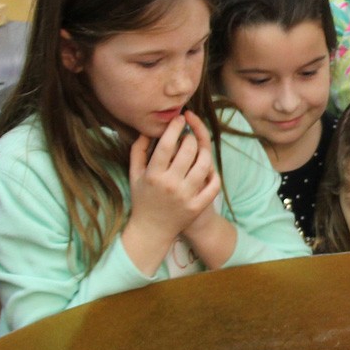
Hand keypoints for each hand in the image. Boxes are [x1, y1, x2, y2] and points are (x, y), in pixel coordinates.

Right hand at [128, 111, 220, 242]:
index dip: (175, 127)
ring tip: (199, 149)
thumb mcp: (135, 175)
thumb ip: (138, 151)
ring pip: (204, 165)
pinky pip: (214, 185)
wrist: (151, 230)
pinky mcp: (197, 207)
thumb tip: (147, 130)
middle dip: (191, 137)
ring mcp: (185, 196)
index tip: (180, 118)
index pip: (166, 144)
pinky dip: (214, 174)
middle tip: (189, 136)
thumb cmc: (142, 199)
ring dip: (204, 152)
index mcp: (153, 175)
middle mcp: (170, 185)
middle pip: (188, 151)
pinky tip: (208, 167)